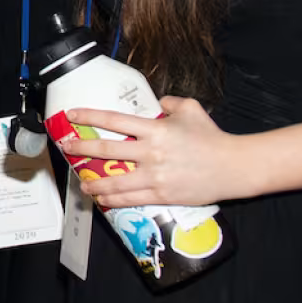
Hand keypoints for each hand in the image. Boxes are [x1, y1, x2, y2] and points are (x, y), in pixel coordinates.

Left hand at [62, 97, 257, 207]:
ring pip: (115, 181)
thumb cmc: (212, 137)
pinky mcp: (162, 195)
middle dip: (83, 149)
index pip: (114, 120)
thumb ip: (170, 102)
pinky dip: (114, 200)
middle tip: (67, 148)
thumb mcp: (191, 109)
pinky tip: (104, 200)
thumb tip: (158, 102)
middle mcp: (150, 153)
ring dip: (95, 183)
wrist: (233, 167)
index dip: (90, 116)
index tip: (72, 115)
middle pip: (107, 150)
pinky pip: (132, 199)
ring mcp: (155, 176)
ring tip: (83, 184)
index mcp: (155, 129)